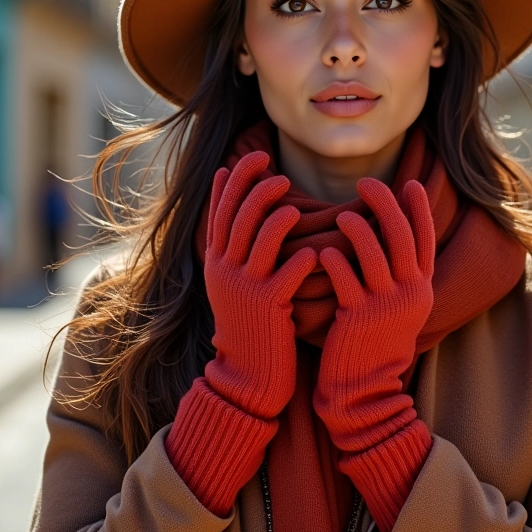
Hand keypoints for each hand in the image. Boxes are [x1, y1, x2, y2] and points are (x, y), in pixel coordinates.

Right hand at [203, 151, 316, 418]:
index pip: (222, 209)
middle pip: (239, 218)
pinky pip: (286, 274)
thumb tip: (228, 193)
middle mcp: (226, 271)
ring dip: (278, 218)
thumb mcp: (229, 279)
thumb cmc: (247, 320)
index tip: (258, 156)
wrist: (248, 375)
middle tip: (280, 175)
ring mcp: (246, 289)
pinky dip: (300, 259)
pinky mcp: (269, 308)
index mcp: (217, 261)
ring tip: (294, 206)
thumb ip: (231, 241)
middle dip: (257, 189)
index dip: (238, 179)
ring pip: (259, 240)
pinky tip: (314, 252)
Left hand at [314, 178, 434, 451]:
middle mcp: (409, 294)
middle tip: (367, 183)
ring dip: (357, 227)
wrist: (365, 393)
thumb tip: (391, 237)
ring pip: (374, 252)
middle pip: (401, 236)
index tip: (411, 183)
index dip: (419, 209)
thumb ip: (400, 277)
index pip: (426, 239)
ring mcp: (385, 306)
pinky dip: (334, 259)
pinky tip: (323, 251)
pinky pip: (345, 277)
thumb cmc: (375, 345)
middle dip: (385, 204)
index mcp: (421, 289)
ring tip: (341, 215)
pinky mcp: (357, 318)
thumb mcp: (400, 310)